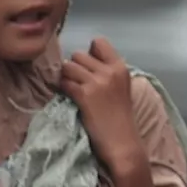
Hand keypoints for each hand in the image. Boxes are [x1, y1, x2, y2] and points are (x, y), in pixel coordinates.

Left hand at [60, 36, 144, 179]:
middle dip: (75, 67)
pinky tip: (69, 97)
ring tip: (71, 89)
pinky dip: (63, 88)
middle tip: (77, 83)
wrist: (122, 144)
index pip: (99, 42)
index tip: (88, 68)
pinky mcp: (84, 95)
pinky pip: (65, 82)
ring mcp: (97, 82)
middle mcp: (109, 71)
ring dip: (66, 77)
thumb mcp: (121, 89)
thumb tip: (87, 64)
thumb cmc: (121, 121)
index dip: (89, 53)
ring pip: (68, 66)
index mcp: (120, 67)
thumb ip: (108, 74)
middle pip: (79, 54)